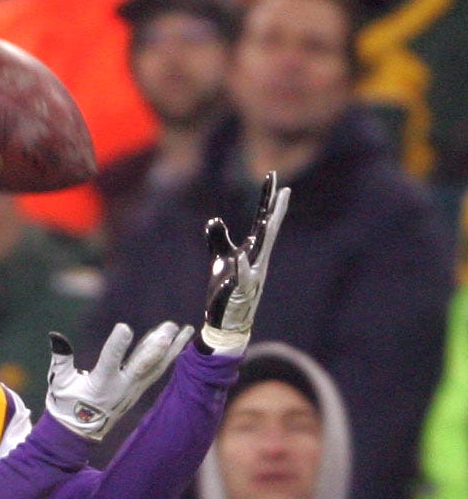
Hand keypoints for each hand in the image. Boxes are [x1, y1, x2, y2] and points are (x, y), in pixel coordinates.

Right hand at [45, 320, 191, 441]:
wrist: (77, 434)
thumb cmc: (65, 406)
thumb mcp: (58, 383)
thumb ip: (61, 360)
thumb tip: (55, 336)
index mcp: (100, 384)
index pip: (108, 362)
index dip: (116, 345)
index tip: (124, 328)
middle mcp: (121, 388)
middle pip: (142, 365)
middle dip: (156, 346)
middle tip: (170, 328)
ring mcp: (132, 390)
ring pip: (155, 367)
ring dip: (171, 348)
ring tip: (184, 330)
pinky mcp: (137, 390)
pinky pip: (156, 371)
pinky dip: (169, 357)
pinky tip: (179, 344)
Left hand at [199, 174, 289, 355]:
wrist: (225, 319)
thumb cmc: (226, 289)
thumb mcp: (220, 260)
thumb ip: (218, 239)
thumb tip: (214, 219)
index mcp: (252, 250)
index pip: (262, 221)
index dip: (267, 200)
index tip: (272, 178)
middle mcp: (257, 259)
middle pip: (268, 231)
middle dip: (275, 211)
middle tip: (283, 190)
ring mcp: (252, 274)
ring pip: (261, 252)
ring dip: (266, 235)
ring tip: (271, 216)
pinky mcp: (240, 290)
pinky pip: (242, 277)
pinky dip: (241, 267)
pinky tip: (240, 256)